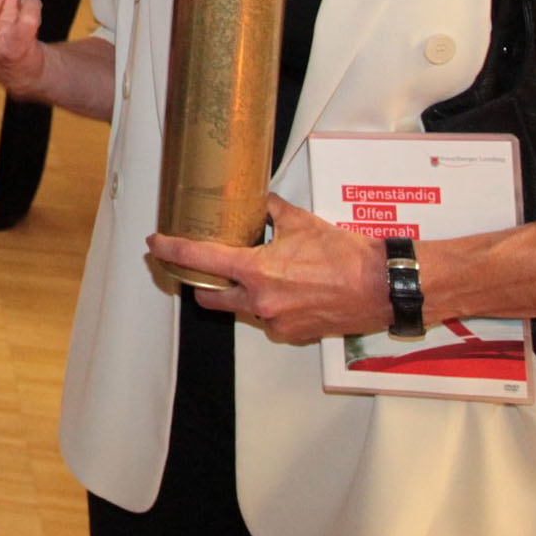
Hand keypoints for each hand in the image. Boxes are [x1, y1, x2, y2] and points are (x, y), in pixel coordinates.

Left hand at [148, 196, 390, 343]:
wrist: (379, 286)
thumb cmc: (344, 254)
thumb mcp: (302, 222)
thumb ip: (272, 211)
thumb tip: (259, 201)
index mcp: (256, 271)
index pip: (199, 259)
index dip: (172, 250)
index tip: (156, 245)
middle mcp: (259, 300)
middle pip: (209, 297)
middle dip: (202, 284)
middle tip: (205, 269)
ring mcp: (275, 321)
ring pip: (242, 309)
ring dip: (242, 294)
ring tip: (263, 276)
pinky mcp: (293, 333)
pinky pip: (270, 319)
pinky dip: (272, 306)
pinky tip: (290, 291)